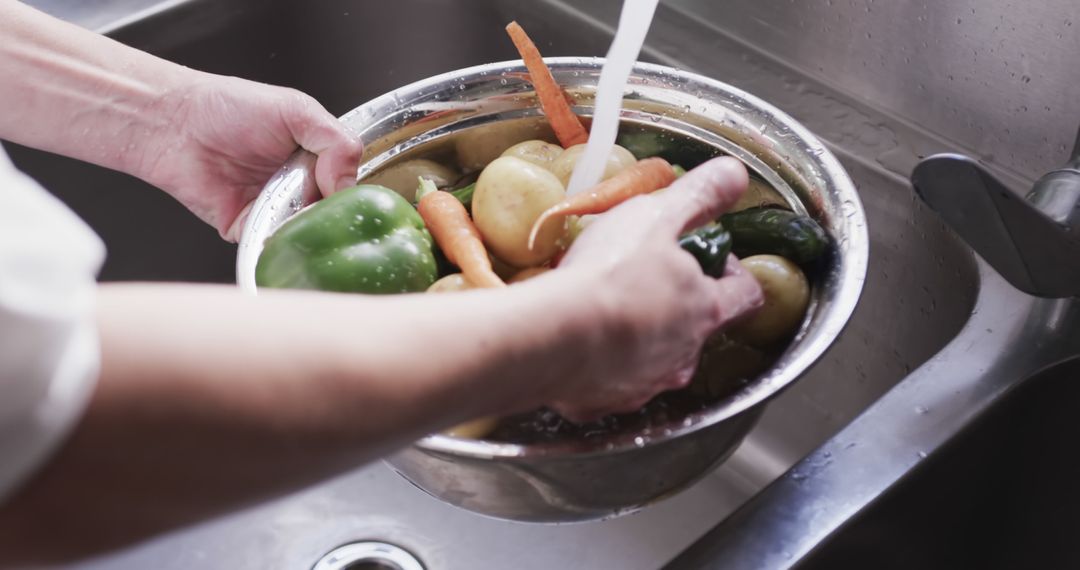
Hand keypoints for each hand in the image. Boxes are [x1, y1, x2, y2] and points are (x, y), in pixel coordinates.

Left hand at [142, 73, 362, 240]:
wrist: (174, 124)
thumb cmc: (227, 107)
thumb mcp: (296, 110)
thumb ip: (335, 142)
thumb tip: (347, 182)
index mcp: (316, 157)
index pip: (348, 183)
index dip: (345, 188)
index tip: (335, 186)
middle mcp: (298, 184)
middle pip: (329, 213)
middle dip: (324, 210)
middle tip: (308, 196)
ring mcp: (274, 208)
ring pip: (303, 233)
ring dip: (299, 225)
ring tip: (285, 204)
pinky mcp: (248, 228)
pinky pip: (269, 244)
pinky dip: (271, 238)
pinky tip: (267, 220)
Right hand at [549, 157, 763, 420]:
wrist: (552, 338)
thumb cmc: (610, 273)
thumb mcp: (657, 218)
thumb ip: (699, 196)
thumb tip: (736, 174)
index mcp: (704, 311)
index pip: (746, 295)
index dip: (733, 273)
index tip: (707, 256)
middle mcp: (683, 356)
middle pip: (697, 330)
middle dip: (678, 305)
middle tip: (644, 277)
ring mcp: (645, 386)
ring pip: (654, 361)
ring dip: (639, 337)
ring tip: (603, 310)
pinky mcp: (604, 405)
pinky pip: (608, 384)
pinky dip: (599, 367)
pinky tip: (574, 344)